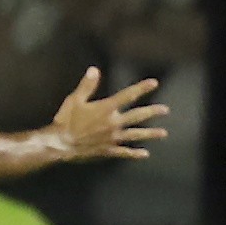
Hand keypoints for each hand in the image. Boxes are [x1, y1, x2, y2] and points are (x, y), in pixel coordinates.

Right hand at [54, 67, 170, 162]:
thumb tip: (94, 70)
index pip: (127, 96)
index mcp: (106, 109)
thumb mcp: (74, 100)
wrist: (60, 144)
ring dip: (150, 134)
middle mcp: (113, 124)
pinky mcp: (108, 150)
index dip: (141, 88)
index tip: (153, 83)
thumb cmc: (65, 121)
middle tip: (165, 110)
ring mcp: (112, 138)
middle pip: (137, 116)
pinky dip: (135, 153)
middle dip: (152, 112)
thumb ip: (87, 86)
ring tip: (163, 133)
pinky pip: (124, 152)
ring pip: (135, 135)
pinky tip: (145, 154)